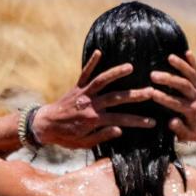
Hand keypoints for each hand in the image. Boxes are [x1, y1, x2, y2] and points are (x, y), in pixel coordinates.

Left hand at [33, 50, 155, 148]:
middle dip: (134, 95)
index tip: (152, 122)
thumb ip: (102, 136)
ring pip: (102, 81)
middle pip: (116, 97)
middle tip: (151, 92)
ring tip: (130, 67)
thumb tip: (120, 129)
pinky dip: (91, 63)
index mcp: (94, 119)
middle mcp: (90, 104)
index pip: (121, 120)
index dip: (137, 121)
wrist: (44, 125)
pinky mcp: (76, 87)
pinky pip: (84, 73)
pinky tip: (99, 51)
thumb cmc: (65, 137)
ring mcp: (83, 93)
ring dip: (116, 73)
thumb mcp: (84, 144)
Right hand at [150, 51, 195, 145]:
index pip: (176, 103)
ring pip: (191, 75)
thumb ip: (179, 129)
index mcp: (193, 111)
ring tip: (169, 57)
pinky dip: (193, 62)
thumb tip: (172, 121)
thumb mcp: (186, 135)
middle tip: (153, 75)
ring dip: (181, 65)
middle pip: (183, 86)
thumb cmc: (194, 131)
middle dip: (169, 79)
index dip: (164, 98)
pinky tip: (186, 51)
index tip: (151, 93)